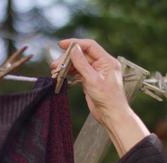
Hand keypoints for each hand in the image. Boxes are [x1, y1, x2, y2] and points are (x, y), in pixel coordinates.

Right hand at [51, 38, 149, 155]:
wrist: (111, 115)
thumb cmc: (108, 99)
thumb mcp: (93, 79)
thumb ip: (82, 63)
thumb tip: (73, 49)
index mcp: (107, 61)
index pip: (90, 46)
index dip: (75, 43)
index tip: (61, 44)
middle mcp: (102, 65)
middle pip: (82, 55)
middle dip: (67, 58)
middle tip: (55, 65)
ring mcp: (96, 73)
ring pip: (78, 64)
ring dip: (67, 66)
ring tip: (56, 71)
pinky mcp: (90, 80)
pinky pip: (78, 72)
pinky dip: (70, 73)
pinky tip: (62, 76)